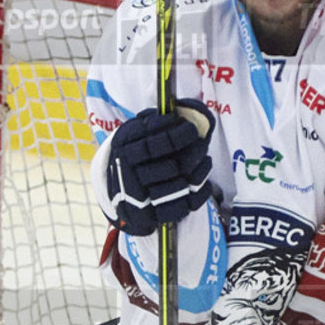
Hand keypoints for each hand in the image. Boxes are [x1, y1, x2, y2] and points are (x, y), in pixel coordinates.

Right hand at [105, 101, 213, 236]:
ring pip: (178, 187)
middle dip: (194, 153)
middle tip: (202, 143)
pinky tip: (203, 182)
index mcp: (124, 147)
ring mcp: (138, 197)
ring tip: (205, 160)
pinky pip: (181, 207)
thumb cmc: (137, 151)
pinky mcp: (150, 215)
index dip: (176, 136)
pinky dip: (198, 194)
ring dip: (199, 172)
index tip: (192, 128)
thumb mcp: (138, 129)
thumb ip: (158, 119)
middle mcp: (128, 173)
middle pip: (170, 167)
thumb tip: (191, 109)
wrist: (119, 188)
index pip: (154, 143)